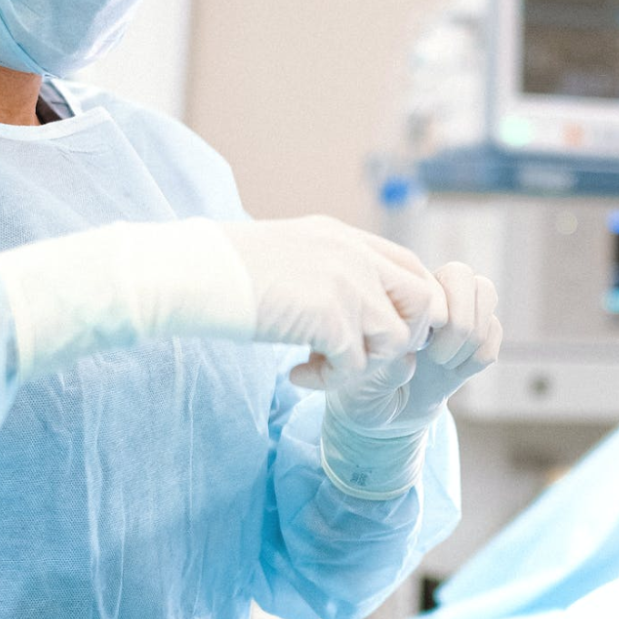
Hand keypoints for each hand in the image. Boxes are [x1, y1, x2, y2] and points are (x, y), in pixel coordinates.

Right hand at [220, 217, 446, 376]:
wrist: (195, 273)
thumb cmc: (225, 269)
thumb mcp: (290, 252)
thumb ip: (326, 267)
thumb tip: (347, 303)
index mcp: (345, 237)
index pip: (411, 267)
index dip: (407, 305)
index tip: (374, 330)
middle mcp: (355, 256)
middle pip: (424, 302)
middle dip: (401, 337)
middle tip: (360, 353)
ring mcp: (347, 284)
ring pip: (396, 340)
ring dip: (364, 363)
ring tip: (321, 365)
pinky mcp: (331, 317)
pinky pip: (356, 366)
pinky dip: (328, 380)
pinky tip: (297, 374)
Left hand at [305, 261, 502, 424]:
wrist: (384, 418)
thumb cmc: (362, 394)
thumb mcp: (360, 385)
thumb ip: (384, 368)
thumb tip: (413, 357)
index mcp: (396, 295)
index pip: (424, 275)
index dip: (435, 313)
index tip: (416, 347)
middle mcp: (428, 295)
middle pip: (466, 276)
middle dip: (460, 322)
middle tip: (437, 357)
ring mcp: (455, 314)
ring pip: (487, 294)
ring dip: (472, 338)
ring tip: (445, 363)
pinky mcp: (474, 339)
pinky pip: (496, 331)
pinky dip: (479, 357)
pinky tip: (455, 373)